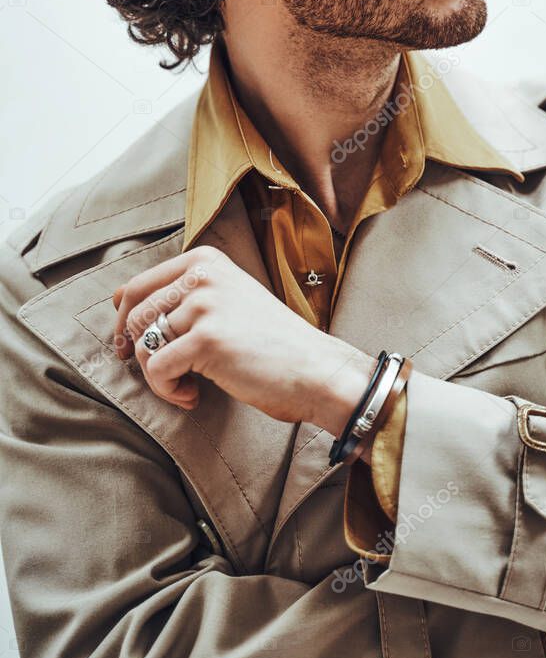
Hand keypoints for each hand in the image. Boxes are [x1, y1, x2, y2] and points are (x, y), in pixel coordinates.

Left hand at [112, 245, 376, 442]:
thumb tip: (119, 300)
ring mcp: (204, 305)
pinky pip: (157, 369)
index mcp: (205, 261)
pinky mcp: (206, 339)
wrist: (314, 370)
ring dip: (158, 375)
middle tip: (165, 374)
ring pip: (143, 344)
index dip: (125, 323)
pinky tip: (193, 396)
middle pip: (136, 317)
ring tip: (187, 385)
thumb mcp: (227, 300)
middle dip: (141, 353)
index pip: (138, 287)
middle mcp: (203, 275)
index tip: (131, 348)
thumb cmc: (270, 343)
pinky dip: (168, 390)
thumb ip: (182, 295)